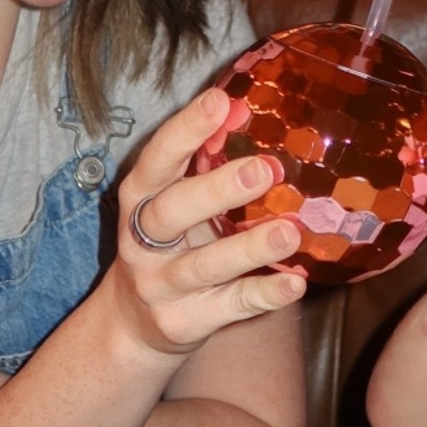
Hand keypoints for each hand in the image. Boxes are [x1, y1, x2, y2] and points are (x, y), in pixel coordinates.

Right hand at [111, 86, 307, 356]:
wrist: (132, 324)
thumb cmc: (168, 245)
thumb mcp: (173, 203)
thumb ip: (202, 165)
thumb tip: (244, 110)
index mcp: (139, 199)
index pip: (157, 160)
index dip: (186, 130)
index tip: (222, 101)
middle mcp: (142, 241)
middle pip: (172, 211)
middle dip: (217, 189)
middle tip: (266, 169)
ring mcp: (161, 285)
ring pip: (203, 266)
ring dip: (247, 248)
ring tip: (289, 232)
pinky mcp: (185, 321)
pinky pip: (229, 307)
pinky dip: (263, 295)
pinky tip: (294, 283)